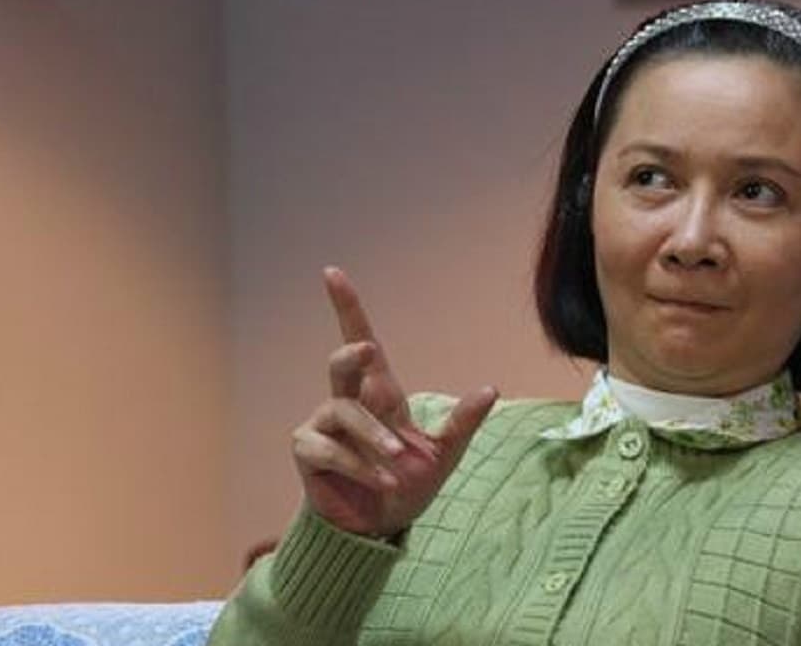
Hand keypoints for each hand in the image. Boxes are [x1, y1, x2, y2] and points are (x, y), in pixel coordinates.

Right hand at [290, 267, 497, 537]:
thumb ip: (463, 422)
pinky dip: (360, 465)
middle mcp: (347, 401)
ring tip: (398, 465)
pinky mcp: (308, 451)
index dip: (346, 306)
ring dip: (374, 438)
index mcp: (379, 393)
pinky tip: (381, 481)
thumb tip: (491, 388)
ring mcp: (323, 425)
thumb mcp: (444, 453)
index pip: (359, 339)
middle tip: (368, 350)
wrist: (381, 527)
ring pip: (344, 412)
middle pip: (341, 363)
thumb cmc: (407, 484)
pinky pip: (330, 448)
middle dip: (352, 354)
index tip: (332, 273)